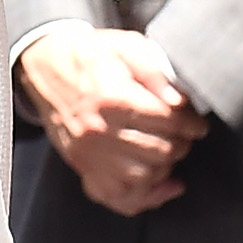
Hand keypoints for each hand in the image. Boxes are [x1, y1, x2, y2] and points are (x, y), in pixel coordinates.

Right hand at [17, 24, 205, 216]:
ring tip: (167, 151)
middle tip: (183, 135)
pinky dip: (142, 196)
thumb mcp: (126, 46)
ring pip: (143, 177)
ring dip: (163, 166)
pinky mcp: (81, 164)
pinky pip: (116, 196)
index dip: (192, 123)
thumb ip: (156, 71)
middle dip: (180, 144)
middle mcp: (98, 130)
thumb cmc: (91, 54)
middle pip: (160, 152)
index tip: (197, 123)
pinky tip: (160, 184)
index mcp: (112, 98)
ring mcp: (88, 152)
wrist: (45, 64)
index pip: (169, 121)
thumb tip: (179, 101)